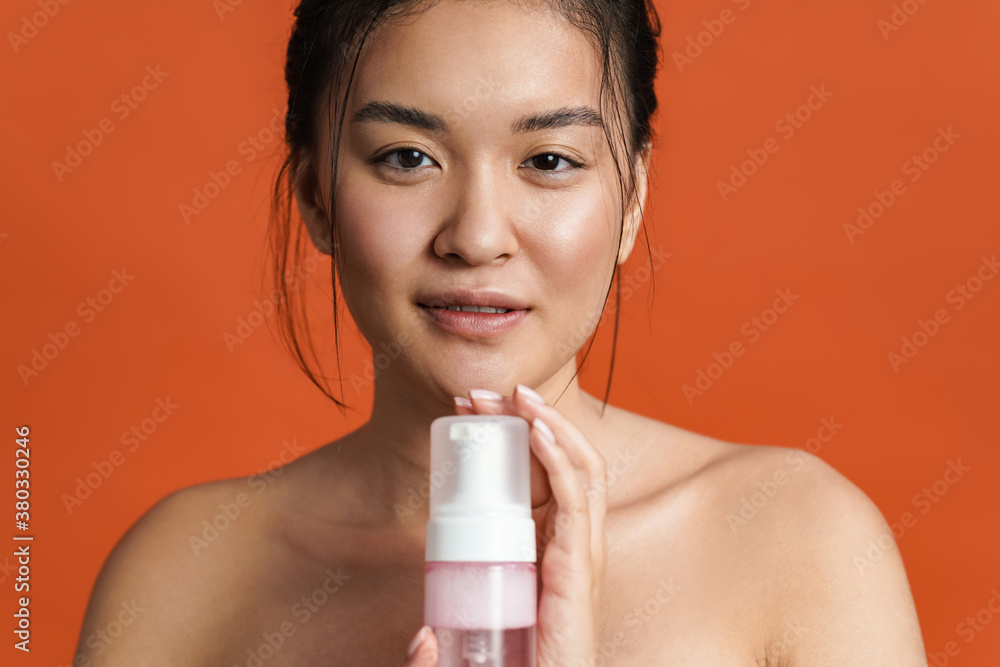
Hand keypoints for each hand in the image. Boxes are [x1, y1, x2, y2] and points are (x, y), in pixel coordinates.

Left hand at [451, 384, 607, 666]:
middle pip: (562, 462)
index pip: (544, 474)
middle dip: (526, 419)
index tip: (468, 411)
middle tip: (481, 393)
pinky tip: (537, 431)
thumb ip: (444, 642)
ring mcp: (582, 556)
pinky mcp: (579, 569)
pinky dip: (561, 459)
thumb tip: (420, 640)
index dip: (510, 435)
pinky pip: (577, 501)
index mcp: (554, 549)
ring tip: (515, 396)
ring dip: (546, 424)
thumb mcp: (477, 640)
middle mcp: (574, 545)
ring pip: (580, 469)